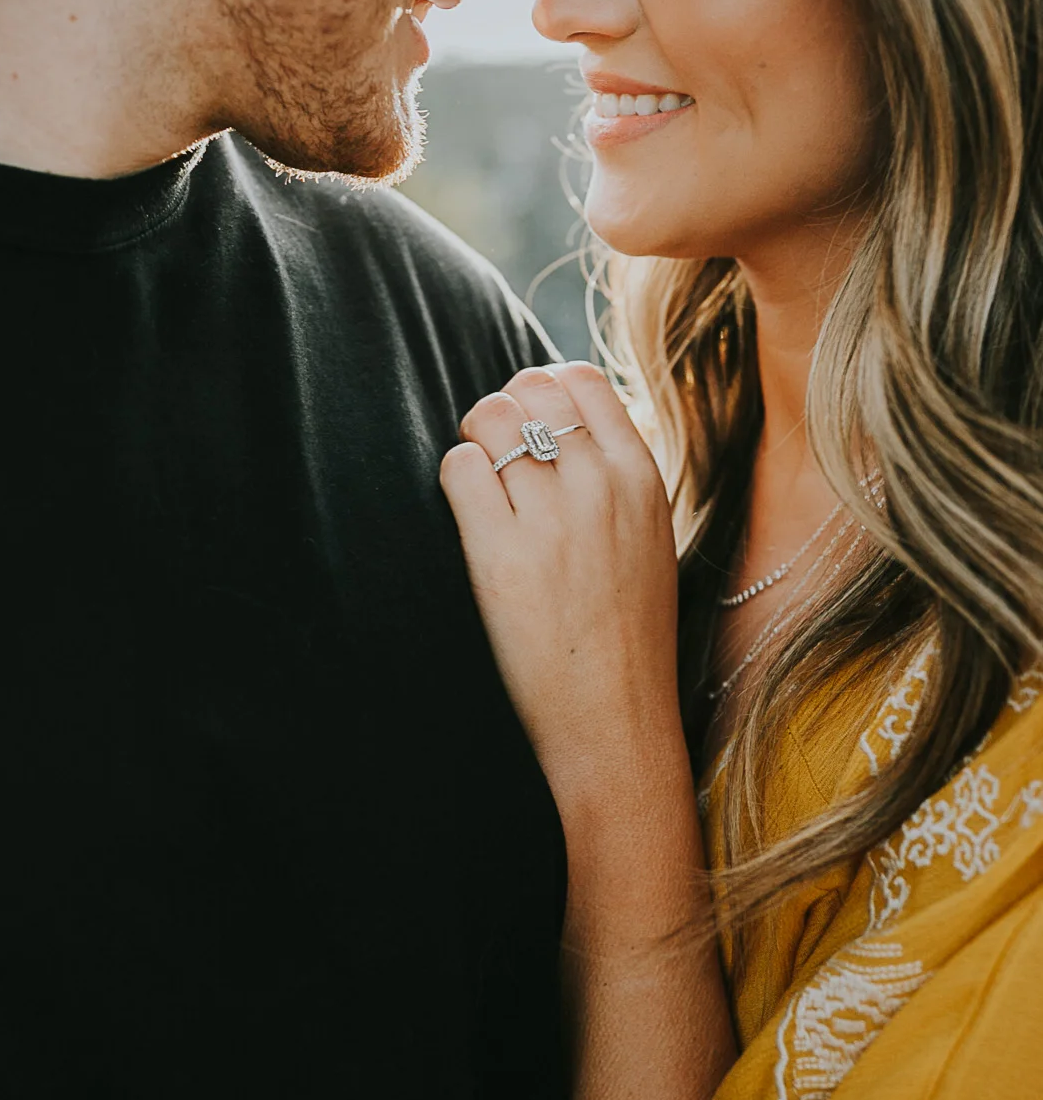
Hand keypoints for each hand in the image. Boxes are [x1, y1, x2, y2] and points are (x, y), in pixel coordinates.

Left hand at [439, 363, 683, 820]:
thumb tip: (561, 424)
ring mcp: (550, 517)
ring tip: (478, 483)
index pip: (581, 381)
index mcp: (642, 478)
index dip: (540, 390)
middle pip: (526, 392)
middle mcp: (599, 486)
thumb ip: (613, 478)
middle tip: (494, 456)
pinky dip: (453, 480)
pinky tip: (467, 515)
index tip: (528, 422)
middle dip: (500, 413)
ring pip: (488, 420)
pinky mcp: (499, 553)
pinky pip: (457, 470)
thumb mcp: (646, 539)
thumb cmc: (626, 634)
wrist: (616, 718)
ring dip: (472, 443)